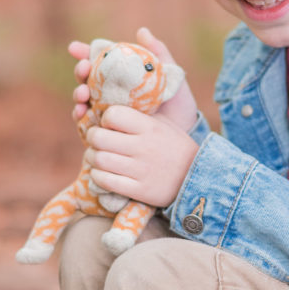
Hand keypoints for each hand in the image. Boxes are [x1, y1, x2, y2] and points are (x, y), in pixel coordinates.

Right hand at [69, 28, 198, 132]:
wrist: (185, 132)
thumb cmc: (178, 102)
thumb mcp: (171, 76)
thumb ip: (158, 53)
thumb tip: (141, 31)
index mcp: (123, 75)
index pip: (99, 60)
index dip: (83, 52)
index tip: (75, 48)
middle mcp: (111, 92)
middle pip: (86, 78)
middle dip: (80, 71)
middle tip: (83, 68)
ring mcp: (108, 111)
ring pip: (83, 100)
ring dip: (78, 94)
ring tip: (82, 93)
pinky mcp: (108, 129)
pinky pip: (88, 124)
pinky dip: (80, 117)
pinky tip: (82, 113)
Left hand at [85, 105, 199, 207]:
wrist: (196, 178)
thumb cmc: (174, 146)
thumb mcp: (163, 123)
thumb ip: (140, 112)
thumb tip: (111, 99)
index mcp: (150, 127)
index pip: (113, 114)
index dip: (105, 118)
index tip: (108, 124)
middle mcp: (144, 147)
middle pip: (99, 137)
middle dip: (92, 138)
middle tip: (96, 140)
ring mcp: (141, 170)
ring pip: (99, 160)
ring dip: (92, 157)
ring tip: (97, 156)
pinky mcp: (139, 190)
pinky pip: (105, 182)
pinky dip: (98, 177)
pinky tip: (102, 173)